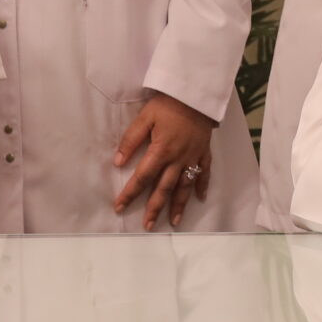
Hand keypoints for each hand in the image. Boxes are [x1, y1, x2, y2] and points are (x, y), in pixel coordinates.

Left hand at [113, 92, 217, 229]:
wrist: (196, 95)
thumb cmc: (167, 105)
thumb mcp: (144, 117)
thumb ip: (131, 140)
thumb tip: (118, 162)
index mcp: (160, 151)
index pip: (142, 177)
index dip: (130, 193)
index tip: (119, 207)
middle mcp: (177, 159)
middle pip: (164, 188)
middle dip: (154, 208)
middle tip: (148, 226)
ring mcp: (192, 157)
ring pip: (184, 186)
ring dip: (179, 205)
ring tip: (174, 222)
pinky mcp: (204, 152)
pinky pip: (204, 173)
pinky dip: (202, 186)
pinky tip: (200, 199)